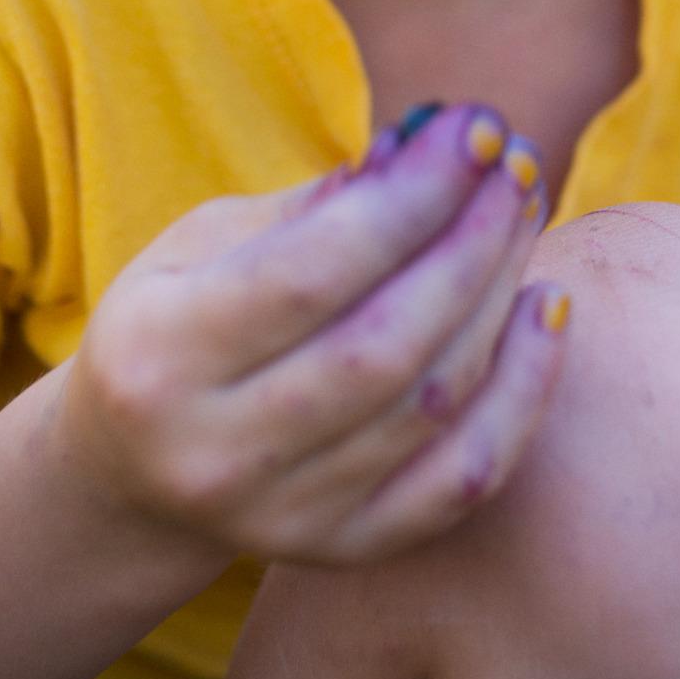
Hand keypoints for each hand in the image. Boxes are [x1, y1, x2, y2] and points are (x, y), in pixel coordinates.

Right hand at [51, 101, 564, 566]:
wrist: (135, 475)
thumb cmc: (181, 322)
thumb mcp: (204, 246)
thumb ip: (311, 207)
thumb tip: (425, 146)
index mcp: (159, 357)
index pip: (312, 272)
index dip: (411, 197)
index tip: (473, 128)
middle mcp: (216, 453)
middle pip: (386, 346)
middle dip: (471, 242)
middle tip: (514, 165)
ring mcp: (284, 518)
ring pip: (433, 404)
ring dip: (498, 295)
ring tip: (522, 214)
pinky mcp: (346, 550)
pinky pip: (464, 478)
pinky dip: (523, 391)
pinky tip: (543, 308)